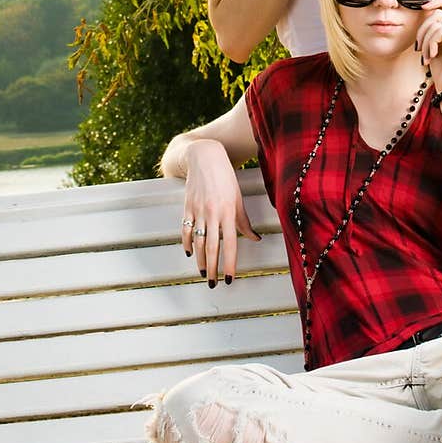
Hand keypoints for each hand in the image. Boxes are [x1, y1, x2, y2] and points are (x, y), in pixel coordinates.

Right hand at [180, 139, 260, 286]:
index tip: (229, 279)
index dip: (229, 263)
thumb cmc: (226, 179)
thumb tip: (255, 239)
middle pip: (213, 247)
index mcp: (228, 212)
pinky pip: (186, 230)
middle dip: (213, 268)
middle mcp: (213, 213)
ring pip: (199, 242)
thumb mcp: (238, 199)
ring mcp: (198, 210)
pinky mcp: (187, 207)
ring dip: (200, 260)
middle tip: (214, 284)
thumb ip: (244, 221)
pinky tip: (190, 254)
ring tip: (203, 274)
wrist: (205, 158)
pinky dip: (187, 243)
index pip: (230, 244)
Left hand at [416, 0, 441, 95]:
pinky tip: (431, 56)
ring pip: (437, 22)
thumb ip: (434, 28)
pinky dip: (430, 43)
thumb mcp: (436, 45)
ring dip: (424, 39)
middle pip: (440, 12)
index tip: (423, 6)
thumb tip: (425, 9)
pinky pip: (440, 31)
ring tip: (424, 55)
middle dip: (423, 28)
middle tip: (418, 47)